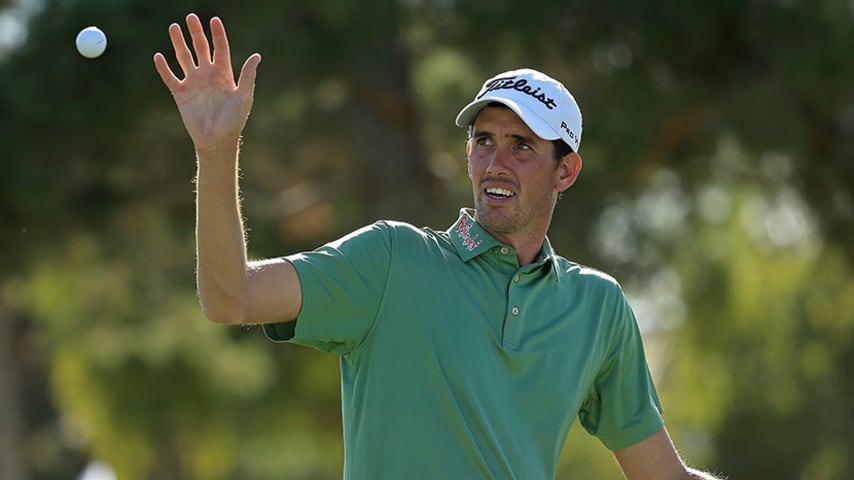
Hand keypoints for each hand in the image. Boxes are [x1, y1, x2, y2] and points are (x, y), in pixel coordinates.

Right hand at [153, 13, 260, 150]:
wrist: (217, 140)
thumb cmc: (234, 120)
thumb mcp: (244, 96)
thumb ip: (248, 76)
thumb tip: (257, 56)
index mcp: (224, 74)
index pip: (220, 49)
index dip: (218, 34)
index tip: (214, 20)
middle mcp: (208, 75)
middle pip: (201, 48)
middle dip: (195, 33)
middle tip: (190, 17)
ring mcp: (193, 83)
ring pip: (184, 58)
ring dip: (178, 43)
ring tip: (173, 27)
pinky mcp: (181, 94)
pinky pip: (170, 77)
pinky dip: (164, 67)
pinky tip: (159, 56)